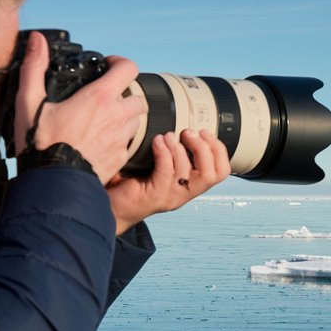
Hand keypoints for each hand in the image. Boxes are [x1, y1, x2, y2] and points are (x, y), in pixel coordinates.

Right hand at [14, 31, 146, 184]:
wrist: (53, 184)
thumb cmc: (41, 143)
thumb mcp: (30, 101)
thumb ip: (34, 67)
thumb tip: (37, 39)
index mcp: (99, 98)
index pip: (128, 69)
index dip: (120, 63)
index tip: (108, 65)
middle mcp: (116, 116)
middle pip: (137, 97)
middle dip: (125, 94)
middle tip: (106, 97)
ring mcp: (121, 139)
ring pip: (135, 121)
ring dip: (124, 117)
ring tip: (103, 119)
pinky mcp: (120, 158)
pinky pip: (128, 143)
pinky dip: (119, 139)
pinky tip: (100, 141)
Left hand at [107, 128, 231, 234]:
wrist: (110, 205)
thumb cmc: (131, 182)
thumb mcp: (159, 166)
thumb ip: (174, 152)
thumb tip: (182, 125)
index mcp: (190, 186)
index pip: (221, 172)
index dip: (218, 149)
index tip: (203, 132)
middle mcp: (184, 194)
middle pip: (212, 174)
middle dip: (203, 148)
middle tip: (188, 133)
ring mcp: (170, 197)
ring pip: (188, 172)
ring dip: (179, 148)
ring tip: (168, 136)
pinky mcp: (154, 196)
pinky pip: (166, 171)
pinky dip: (164, 152)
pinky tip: (156, 142)